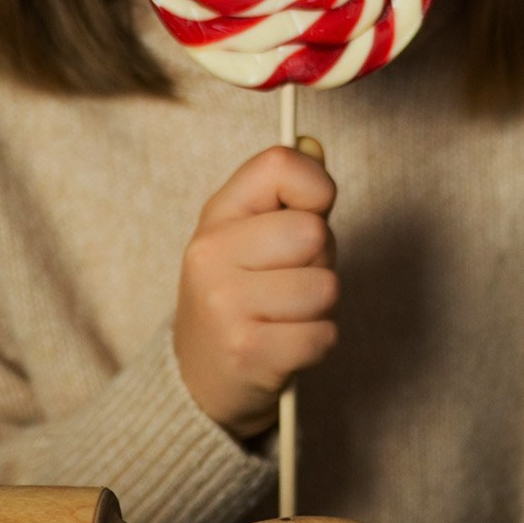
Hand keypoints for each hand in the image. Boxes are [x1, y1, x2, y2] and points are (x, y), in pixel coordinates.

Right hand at [173, 138, 338, 436]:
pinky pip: (323, 335)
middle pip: (314, 233)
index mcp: (217, 215)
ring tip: (285, 313)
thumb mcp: (251, 234)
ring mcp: (224, 305)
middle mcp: (210, 254)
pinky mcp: (246, 353)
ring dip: (319, 307)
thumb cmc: (242, 293)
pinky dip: (316, 343)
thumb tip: (314, 145)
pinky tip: (284, 344)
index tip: (308, 213)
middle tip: (291, 279)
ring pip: (325, 287)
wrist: (198, 377)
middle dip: (321, 260)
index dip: (315, 188)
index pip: (279, 164)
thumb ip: (288, 191)